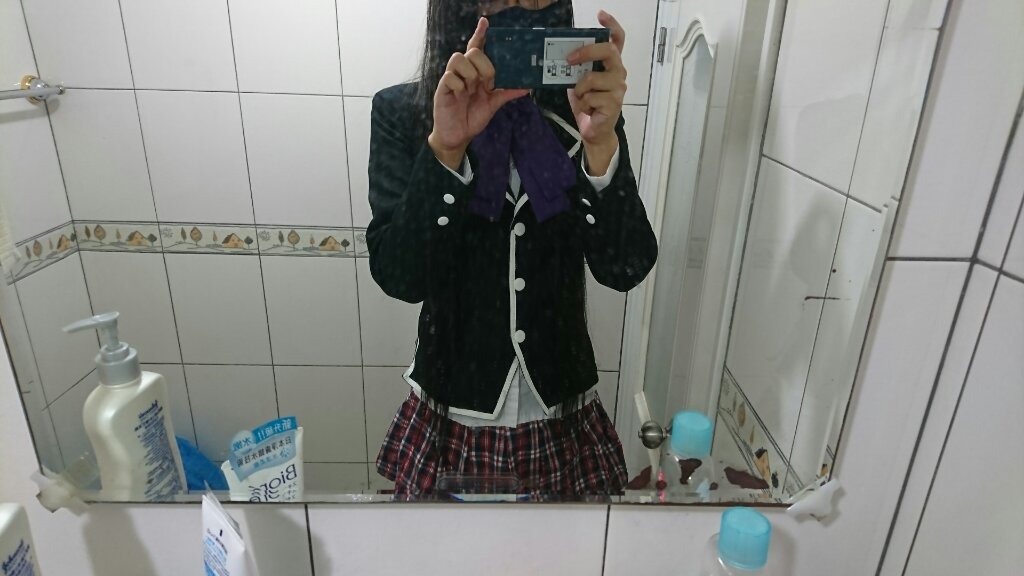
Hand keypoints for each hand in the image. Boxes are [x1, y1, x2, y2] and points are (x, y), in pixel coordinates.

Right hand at [429, 17, 529, 169]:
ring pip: (458, 58)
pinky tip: (461, 95)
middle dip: (484, 65)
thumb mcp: (493, 104)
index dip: (480, 33)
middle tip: (488, 83)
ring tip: (472, 89)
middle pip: (472, 51)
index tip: (485, 22)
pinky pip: (449, 77)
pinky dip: (459, 85)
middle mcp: (463, 72)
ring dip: (470, 73)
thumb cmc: (472, 117)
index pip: (476, 47)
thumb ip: (507, 93)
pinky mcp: (442, 89)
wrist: (459, 136)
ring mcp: (452, 79)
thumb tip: (526, 87)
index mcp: (475, 72)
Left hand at [568, 10, 626, 175]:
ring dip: (579, 90)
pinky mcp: (615, 103)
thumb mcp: (578, 82)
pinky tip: (589, 110)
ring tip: (583, 99)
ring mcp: (619, 87)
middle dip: (586, 52)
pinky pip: (590, 97)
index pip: (617, 40)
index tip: (600, 15)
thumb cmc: (588, 104)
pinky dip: (583, 104)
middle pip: (608, 51)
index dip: (611, 25)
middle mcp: (619, 72)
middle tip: (569, 60)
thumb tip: (562, 56)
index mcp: (611, 64)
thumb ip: (577, 68)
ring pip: (591, 78)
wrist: (595, 131)